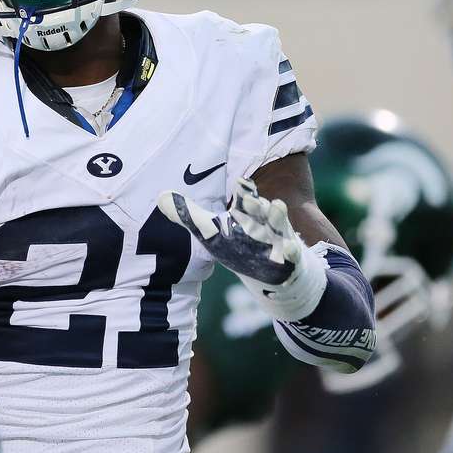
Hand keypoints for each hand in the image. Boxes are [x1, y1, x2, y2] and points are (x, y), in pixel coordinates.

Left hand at [158, 178, 325, 320]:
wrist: (271, 271)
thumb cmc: (239, 243)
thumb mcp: (212, 231)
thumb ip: (189, 215)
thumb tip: (160, 196)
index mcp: (246, 212)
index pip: (246, 196)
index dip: (245, 189)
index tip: (241, 181)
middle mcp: (264, 221)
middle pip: (262, 208)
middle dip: (258, 203)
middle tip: (251, 197)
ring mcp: (278, 238)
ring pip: (279, 224)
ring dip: (277, 217)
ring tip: (276, 205)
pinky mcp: (289, 259)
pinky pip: (293, 255)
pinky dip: (292, 253)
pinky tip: (291, 251)